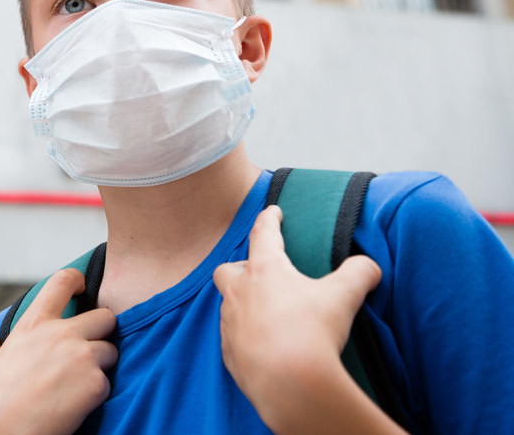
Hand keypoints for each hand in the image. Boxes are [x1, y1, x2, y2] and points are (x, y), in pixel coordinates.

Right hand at [0, 268, 118, 434]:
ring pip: (111, 351)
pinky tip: (77, 405)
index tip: (82, 286)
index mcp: (32, 325)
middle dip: (100, 332)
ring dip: (100, 366)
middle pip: (105, 316)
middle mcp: (61, 334)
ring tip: (78, 385)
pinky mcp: (96, 384)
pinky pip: (108, 382)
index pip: (63, 281)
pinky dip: (97, 394)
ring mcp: (81, 357)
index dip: (77, 280)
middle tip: (88, 350)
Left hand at [213, 205, 394, 433]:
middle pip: (227, 270)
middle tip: (260, 272)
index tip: (272, 212)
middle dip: (241, 267)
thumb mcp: (343, 297)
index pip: (263, 234)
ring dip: (243, 304)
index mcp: (264, 271)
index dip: (269, 220)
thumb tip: (369, 267)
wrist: (289, 385)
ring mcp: (230, 325)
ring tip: (266, 312)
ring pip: (228, 306)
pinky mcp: (230, 355)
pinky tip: (262, 345)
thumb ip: (358, 274)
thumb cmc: (312, 332)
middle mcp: (240, 294)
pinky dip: (244, 337)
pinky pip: (232, 339)